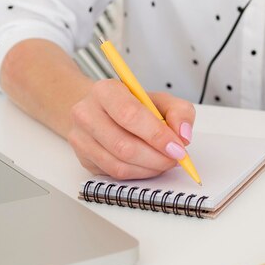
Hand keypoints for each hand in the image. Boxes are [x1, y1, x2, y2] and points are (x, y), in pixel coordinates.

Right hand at [68, 79, 195, 179]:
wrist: (102, 110)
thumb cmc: (132, 104)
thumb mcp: (160, 100)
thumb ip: (179, 112)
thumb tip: (183, 135)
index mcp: (105, 91)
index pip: (130, 115)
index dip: (157, 135)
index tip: (177, 147)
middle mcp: (87, 113)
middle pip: (124, 145)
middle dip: (157, 157)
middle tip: (176, 158)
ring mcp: (80, 138)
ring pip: (118, 164)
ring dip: (149, 168)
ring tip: (165, 161)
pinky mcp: (83, 158)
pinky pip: (114, 174)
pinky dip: (138, 174)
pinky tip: (149, 165)